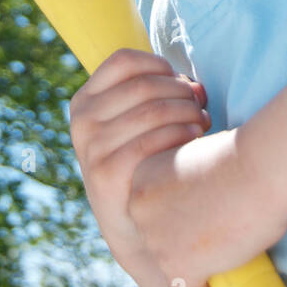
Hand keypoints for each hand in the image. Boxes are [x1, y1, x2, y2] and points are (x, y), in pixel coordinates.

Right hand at [68, 47, 210, 266]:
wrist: (133, 226)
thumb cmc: (145, 162)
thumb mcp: (139, 123)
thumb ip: (162, 96)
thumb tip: (197, 87)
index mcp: (85, 100)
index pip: (124, 60)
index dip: (160, 66)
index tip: (181, 83)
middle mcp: (82, 121)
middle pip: (145, 85)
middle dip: (183, 92)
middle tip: (201, 107)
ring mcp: (90, 148)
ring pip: (152, 110)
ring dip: (188, 112)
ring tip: (203, 123)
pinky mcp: (104, 175)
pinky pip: (151, 142)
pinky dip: (180, 135)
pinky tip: (196, 142)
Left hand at [127, 126, 286, 286]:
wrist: (263, 167)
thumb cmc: (242, 158)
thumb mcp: (193, 161)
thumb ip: (180, 185)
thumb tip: (188, 211)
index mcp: (139, 178)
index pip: (152, 214)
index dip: (181, 218)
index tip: (207, 213)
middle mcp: (138, 210)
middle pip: (160, 241)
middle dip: (186, 242)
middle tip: (219, 231)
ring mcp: (155, 239)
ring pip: (173, 267)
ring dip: (198, 263)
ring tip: (227, 247)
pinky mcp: (176, 265)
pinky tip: (225, 272)